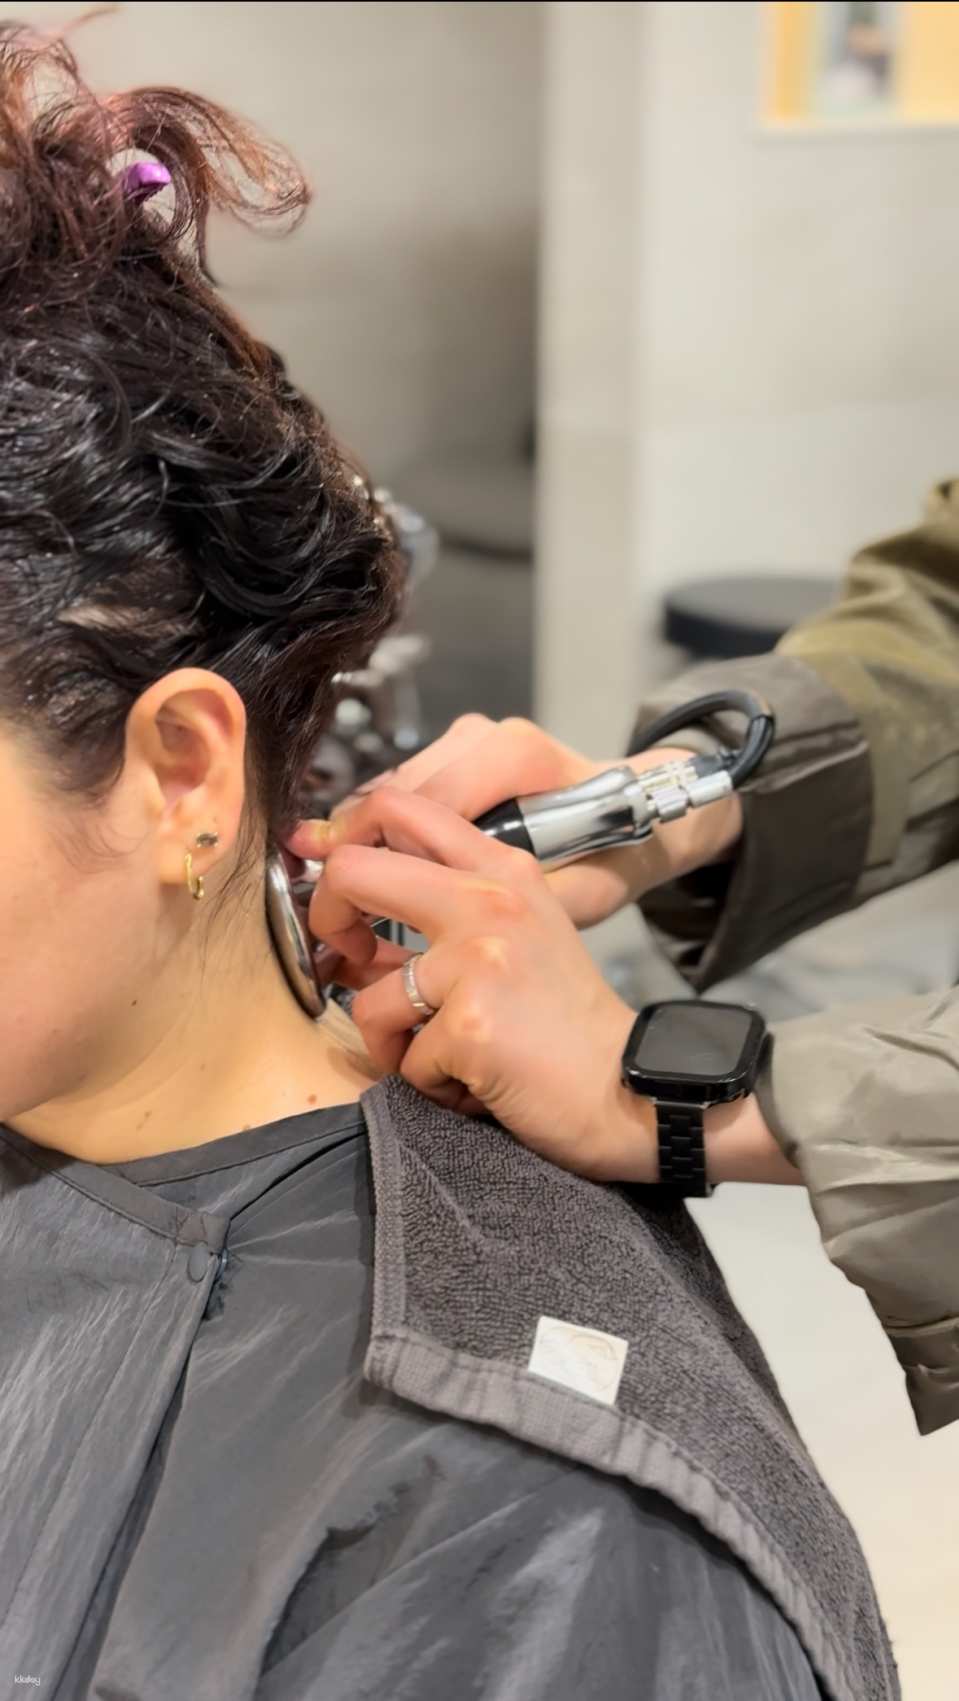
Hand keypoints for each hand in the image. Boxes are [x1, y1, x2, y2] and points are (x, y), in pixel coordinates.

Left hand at [293, 785, 657, 1179]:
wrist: (631, 1089)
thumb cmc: (566, 1023)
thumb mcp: (518, 933)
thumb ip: (446, 907)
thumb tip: (348, 915)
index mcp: (502, 868)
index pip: (398, 807)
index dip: (344, 843)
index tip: (338, 892)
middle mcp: (489, 900)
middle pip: (351, 870)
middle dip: (327, 919)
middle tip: (350, 961)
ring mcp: (478, 960)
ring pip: (368, 995)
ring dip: (394, 1042)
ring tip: (445, 1056)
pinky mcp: (469, 1024)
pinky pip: (403, 1060)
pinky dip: (431, 1084)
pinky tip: (475, 1084)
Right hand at [316, 715, 741, 928]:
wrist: (648, 810)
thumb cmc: (618, 852)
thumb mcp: (584, 893)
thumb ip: (517, 904)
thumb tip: (431, 924)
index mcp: (515, 760)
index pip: (416, 807)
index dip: (371, 864)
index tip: (348, 917)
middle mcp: (486, 738)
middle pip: (390, 797)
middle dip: (352, 858)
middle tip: (333, 917)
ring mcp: (469, 737)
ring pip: (388, 794)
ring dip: (364, 849)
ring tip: (347, 908)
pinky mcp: (461, 748)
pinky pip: (404, 794)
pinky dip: (383, 837)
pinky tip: (376, 880)